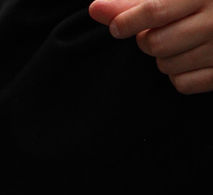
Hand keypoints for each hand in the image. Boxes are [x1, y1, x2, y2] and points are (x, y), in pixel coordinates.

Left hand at [90, 0, 212, 92]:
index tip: (118, 27)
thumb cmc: (201, 2)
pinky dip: (178, 75)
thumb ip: (134, 1)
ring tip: (179, 42)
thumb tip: (95, 9)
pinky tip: (190, 58)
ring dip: (163, 58)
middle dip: (147, 40)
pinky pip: (183, 84)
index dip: (127, 22)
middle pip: (156, 44)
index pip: (154, 11)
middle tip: (158, 31)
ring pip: (166, 66)